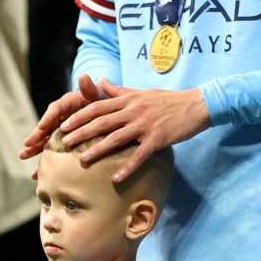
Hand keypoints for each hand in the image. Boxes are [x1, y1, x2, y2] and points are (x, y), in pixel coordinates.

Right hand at [19, 73, 103, 164]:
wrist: (105, 109)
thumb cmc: (101, 100)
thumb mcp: (97, 94)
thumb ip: (89, 88)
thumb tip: (84, 76)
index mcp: (67, 104)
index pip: (56, 108)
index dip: (49, 117)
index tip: (42, 126)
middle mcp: (60, 117)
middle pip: (47, 125)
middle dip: (37, 134)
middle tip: (28, 143)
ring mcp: (60, 130)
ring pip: (45, 139)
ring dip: (35, 148)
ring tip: (23, 155)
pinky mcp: (62, 142)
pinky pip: (52, 152)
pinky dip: (45, 162)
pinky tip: (36, 175)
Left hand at [55, 80, 211, 180]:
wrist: (196, 104)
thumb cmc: (168, 100)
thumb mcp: (142, 92)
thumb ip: (120, 90)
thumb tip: (101, 82)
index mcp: (129, 100)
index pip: (98, 107)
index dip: (79, 116)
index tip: (64, 125)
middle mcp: (134, 111)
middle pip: (102, 122)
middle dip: (81, 132)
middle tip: (65, 142)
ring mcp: (145, 125)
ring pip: (116, 138)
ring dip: (97, 149)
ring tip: (82, 159)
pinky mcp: (158, 139)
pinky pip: (139, 155)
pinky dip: (127, 167)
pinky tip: (116, 178)